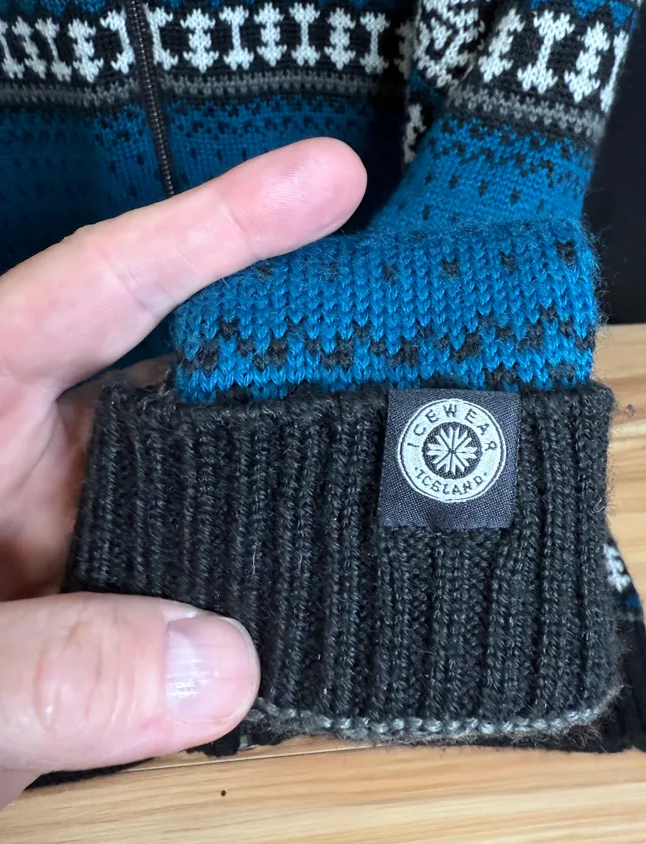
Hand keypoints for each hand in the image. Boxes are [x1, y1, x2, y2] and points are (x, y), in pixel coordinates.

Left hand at [0, 139, 365, 805]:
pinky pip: (210, 554)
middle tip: (410, 316)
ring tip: (404, 441)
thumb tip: (217, 664)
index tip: (329, 178)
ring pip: (211, 468)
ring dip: (291, 462)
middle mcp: (35, 451)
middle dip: (289, 338)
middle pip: (181, 366)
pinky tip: (335, 562)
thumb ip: (47, 665)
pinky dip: (268, 557)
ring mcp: (81, 520)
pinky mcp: (114, 588)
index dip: (219, 222)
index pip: (104, 284)